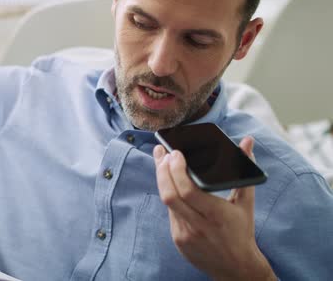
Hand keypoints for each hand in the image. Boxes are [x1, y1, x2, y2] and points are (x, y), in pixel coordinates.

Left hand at [154, 136, 275, 279]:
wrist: (237, 267)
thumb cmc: (242, 231)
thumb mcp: (246, 202)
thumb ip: (245, 170)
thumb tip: (247, 141)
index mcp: (216, 215)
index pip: (188, 190)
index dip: (176, 170)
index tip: (175, 153)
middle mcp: (198, 226)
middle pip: (170, 195)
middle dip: (161, 170)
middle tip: (162, 153)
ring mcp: (185, 234)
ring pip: (167, 202)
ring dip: (162, 179)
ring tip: (161, 162)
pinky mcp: (178, 240)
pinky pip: (170, 213)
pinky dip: (169, 195)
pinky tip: (168, 182)